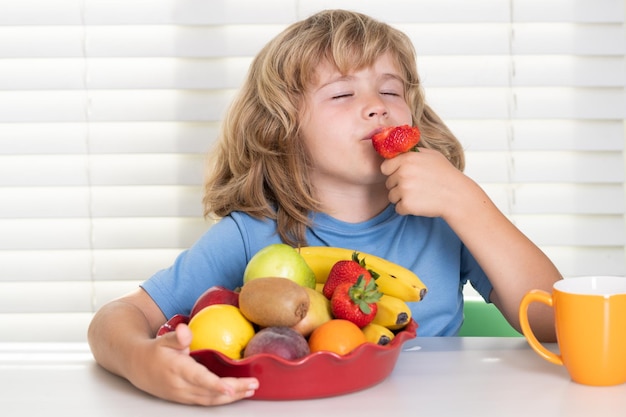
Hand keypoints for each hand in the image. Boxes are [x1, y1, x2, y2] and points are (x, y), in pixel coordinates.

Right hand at [131, 323, 258, 405]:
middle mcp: (180, 386)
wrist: (136, 366)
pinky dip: (222, 399)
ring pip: (210, 400)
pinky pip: (205, 401)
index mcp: (177, 369)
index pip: (199, 379)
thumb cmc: (154, 351)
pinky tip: (236, 394)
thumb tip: (185, 330)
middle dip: (235, 390)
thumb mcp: (164, 339)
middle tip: (254, 384)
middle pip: (210, 392)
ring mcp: (182, 395)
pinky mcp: (184, 399)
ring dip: (232, 397)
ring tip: (250, 390)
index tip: (231, 387)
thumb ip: (177, 337)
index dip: (216, 385)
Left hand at [380, 148, 470, 218]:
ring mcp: (404, 189)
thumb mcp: (432, 155)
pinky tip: (420, 204)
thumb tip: (401, 150)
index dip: (393, 172)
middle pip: (388, 183)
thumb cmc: (447, 175)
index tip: (403, 176)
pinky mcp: (407, 204)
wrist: (457, 195)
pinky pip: (398, 208)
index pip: (385, 167)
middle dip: (399, 186)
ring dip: (402, 198)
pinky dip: (407, 209)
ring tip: (419, 195)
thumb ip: (413, 153)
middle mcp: (403, 173)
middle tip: (416, 187)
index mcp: (407, 159)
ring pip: (392, 197)